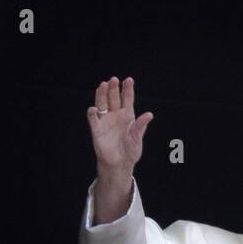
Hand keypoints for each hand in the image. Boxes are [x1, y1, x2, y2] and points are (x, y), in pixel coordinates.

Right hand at [87, 76, 152, 222]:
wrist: (119, 163)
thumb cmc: (130, 150)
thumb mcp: (137, 138)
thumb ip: (141, 126)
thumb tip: (149, 114)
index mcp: (128, 116)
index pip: (127, 99)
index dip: (128, 89)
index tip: (129, 80)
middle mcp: (116, 115)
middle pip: (113, 98)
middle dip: (113, 89)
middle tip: (114, 80)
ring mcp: (106, 121)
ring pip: (102, 104)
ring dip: (101, 94)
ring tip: (103, 85)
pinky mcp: (97, 129)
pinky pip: (93, 118)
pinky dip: (93, 113)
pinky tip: (94, 109)